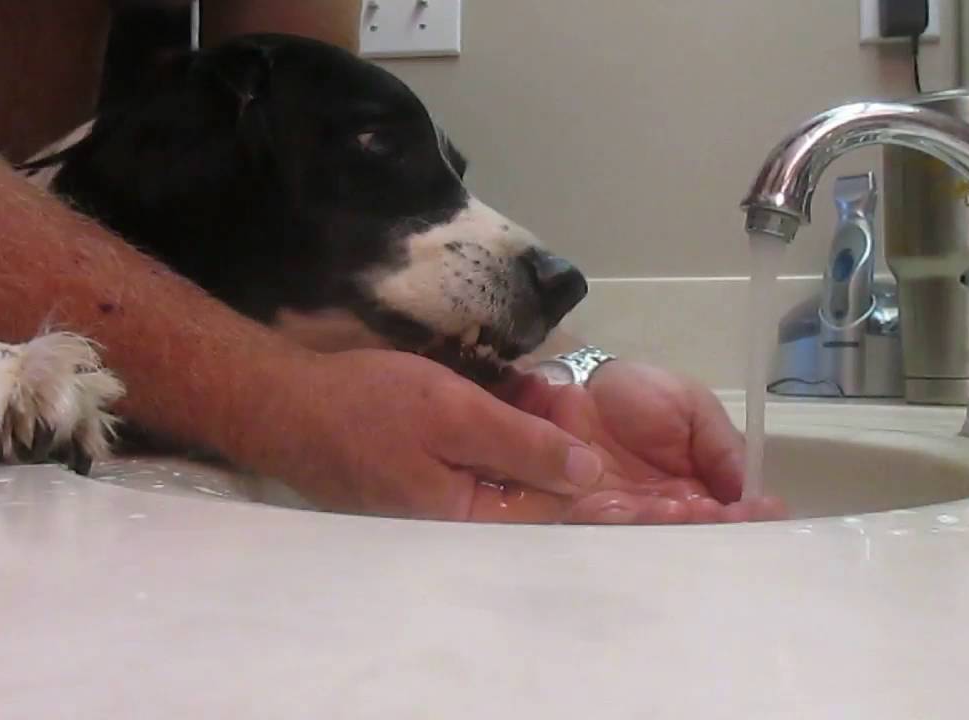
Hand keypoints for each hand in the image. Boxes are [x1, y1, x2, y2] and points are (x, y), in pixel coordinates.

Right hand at [253, 349, 696, 522]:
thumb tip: (591, 472)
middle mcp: (469, 526)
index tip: (683, 502)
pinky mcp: (438, 487)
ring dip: (573, 469)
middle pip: (552, 510)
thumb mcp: (453, 414)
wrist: (286, 405)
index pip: (566, 518)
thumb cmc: (367, 404)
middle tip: (682, 492)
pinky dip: (531, 452)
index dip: (623, 505)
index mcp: (475, 519)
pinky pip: (499, 476)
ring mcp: (451, 508)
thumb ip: (524, 445)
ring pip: (528, 490)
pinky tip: (556, 428)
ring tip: (629, 457)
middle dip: (611, 495)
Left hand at [497, 361, 786, 522]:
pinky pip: (605, 527)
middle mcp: (667, 511)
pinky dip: (622, 521)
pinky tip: (635, 506)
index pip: (732, 512)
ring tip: (680, 507)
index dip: (748, 516)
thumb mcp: (695, 407)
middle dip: (709, 527)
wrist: (581, 382)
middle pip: (696, 534)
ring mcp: (628, 516)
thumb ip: (722, 447)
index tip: (757, 510)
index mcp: (700, 488)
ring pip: (654, 536)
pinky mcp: (587, 515)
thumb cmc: (643, 393)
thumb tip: (751, 491)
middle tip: (711, 510)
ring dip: (669, 526)